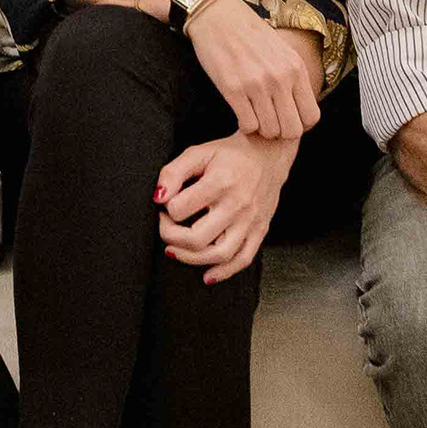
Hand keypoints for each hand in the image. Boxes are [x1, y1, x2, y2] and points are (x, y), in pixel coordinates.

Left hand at [155, 132, 295, 282]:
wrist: (268, 154)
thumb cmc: (230, 155)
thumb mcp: (199, 152)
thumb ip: (173, 172)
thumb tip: (158, 197)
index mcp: (220, 182)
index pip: (180, 209)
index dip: (165, 209)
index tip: (164, 205)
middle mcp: (237, 205)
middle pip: (197, 238)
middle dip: (171, 237)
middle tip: (165, 226)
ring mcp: (250, 221)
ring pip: (218, 255)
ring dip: (190, 259)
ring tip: (175, 250)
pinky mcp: (260, 231)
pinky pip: (243, 259)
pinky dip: (223, 272)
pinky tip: (207, 275)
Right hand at [183, 0, 320, 141]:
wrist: (218, 17)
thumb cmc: (249, 34)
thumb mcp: (282, 51)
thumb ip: (293, 77)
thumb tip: (299, 107)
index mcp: (295, 68)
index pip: (311, 116)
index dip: (300, 125)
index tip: (288, 120)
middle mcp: (280, 78)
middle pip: (292, 130)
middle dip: (281, 132)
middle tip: (270, 123)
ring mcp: (257, 84)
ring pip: (270, 131)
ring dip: (262, 130)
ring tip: (255, 116)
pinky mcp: (233, 89)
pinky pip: (248, 125)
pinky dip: (245, 125)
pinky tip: (242, 113)